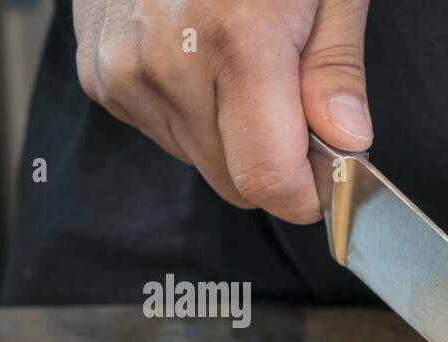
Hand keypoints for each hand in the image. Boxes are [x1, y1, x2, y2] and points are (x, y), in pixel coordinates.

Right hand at [73, 0, 371, 222]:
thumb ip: (335, 70)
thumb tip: (347, 142)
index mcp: (237, 43)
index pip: (268, 181)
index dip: (309, 192)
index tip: (330, 171)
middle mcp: (169, 65)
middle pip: (236, 183)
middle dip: (276, 161)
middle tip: (294, 101)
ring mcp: (125, 73)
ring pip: (201, 161)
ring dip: (234, 135)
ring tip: (242, 62)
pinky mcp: (101, 77)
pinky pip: (165, 133)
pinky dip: (194, 113)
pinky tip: (203, 59)